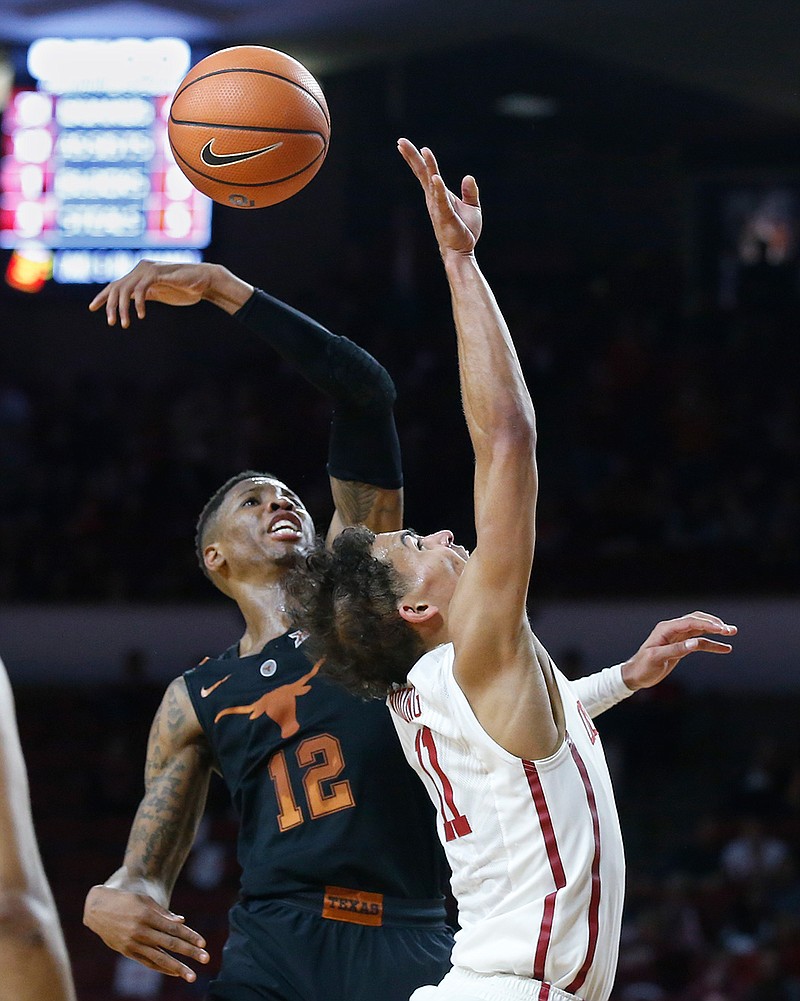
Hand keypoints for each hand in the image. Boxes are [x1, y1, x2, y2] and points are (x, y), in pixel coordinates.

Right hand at [83, 885, 209, 981]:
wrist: (97, 908)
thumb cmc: (125, 900)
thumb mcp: (144, 901)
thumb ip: (163, 913)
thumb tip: (182, 922)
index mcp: (147, 915)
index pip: (173, 928)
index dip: (190, 936)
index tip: (203, 943)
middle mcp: (140, 931)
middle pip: (170, 944)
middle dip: (189, 952)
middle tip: (206, 959)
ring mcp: (133, 943)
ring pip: (159, 958)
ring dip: (177, 968)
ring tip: (191, 976)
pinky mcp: (127, 951)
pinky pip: (147, 962)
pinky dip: (161, 968)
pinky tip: (174, 973)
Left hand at [88, 260, 252, 326]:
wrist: (205, 281)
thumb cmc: (186, 288)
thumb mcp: (161, 292)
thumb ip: (146, 293)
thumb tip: (132, 300)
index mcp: (140, 274)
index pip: (116, 285)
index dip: (103, 296)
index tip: (92, 308)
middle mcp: (140, 270)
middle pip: (116, 287)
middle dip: (110, 306)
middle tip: (110, 322)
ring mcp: (148, 270)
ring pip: (125, 290)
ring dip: (122, 308)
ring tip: (124, 324)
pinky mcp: (157, 274)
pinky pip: (141, 290)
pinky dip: (138, 303)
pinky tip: (141, 315)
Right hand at [398, 138, 481, 256]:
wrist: (462, 251)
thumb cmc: (464, 230)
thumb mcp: (472, 207)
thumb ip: (469, 192)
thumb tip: (468, 177)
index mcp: (438, 194)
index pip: (427, 173)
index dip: (420, 159)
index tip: (413, 145)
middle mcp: (434, 198)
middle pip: (422, 173)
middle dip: (412, 157)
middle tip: (400, 141)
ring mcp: (438, 206)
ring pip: (430, 182)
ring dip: (426, 166)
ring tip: (421, 151)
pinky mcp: (446, 216)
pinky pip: (442, 200)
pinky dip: (439, 189)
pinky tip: (435, 177)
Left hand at [621, 610, 736, 690]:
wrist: (635, 675)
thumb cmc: (643, 666)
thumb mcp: (657, 658)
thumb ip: (676, 650)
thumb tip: (695, 643)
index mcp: (665, 629)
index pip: (690, 622)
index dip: (707, 624)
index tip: (722, 629)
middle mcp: (672, 629)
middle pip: (697, 621)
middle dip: (714, 624)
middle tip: (730, 630)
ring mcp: (677, 637)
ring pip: (700, 629)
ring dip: (715, 631)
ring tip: (731, 633)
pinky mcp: (681, 646)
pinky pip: (699, 642)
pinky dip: (711, 644)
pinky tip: (725, 648)